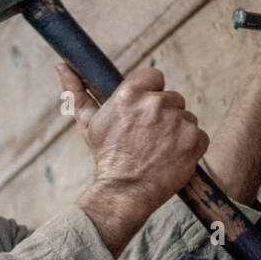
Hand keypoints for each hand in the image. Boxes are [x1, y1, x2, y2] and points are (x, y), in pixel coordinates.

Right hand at [58, 62, 209, 249]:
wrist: (124, 193)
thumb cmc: (105, 158)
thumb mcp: (88, 123)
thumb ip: (77, 92)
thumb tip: (61, 66)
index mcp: (131, 93)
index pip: (154, 76)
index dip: (151, 93)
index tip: (144, 112)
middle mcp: (156, 103)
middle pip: (172, 98)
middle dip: (163, 115)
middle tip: (149, 137)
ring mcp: (179, 121)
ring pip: (186, 117)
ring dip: (177, 130)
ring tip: (159, 150)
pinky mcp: (195, 139)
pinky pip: (199, 134)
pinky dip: (190, 146)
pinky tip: (173, 157)